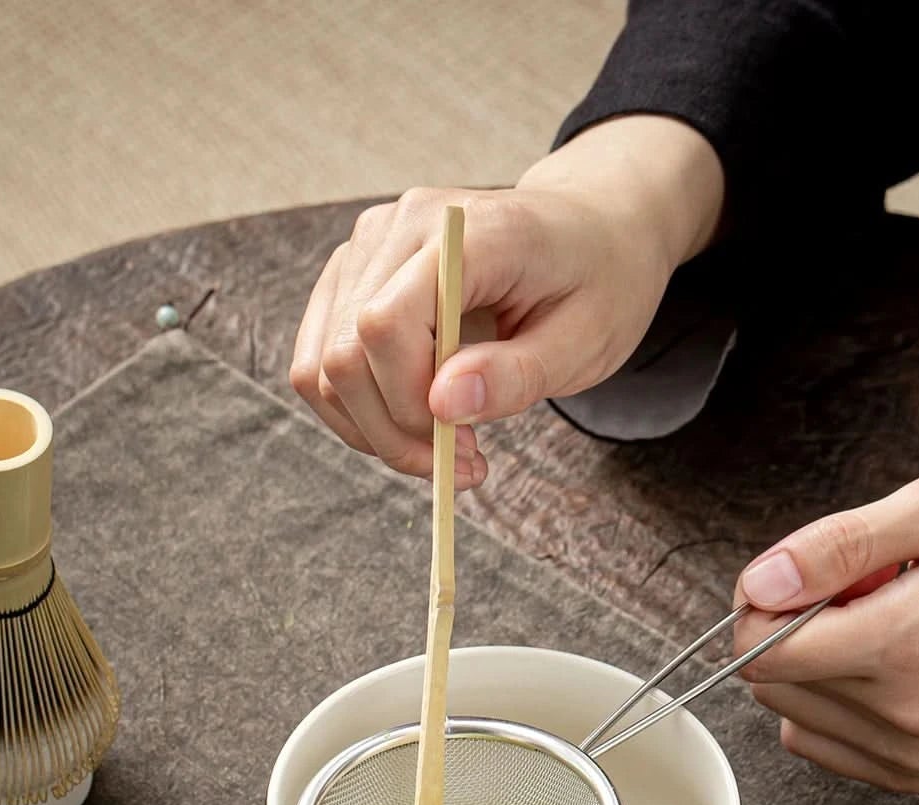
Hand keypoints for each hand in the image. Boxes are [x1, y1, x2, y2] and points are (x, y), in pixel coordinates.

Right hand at [289, 116, 723, 487]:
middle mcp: (401, 227)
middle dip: (393, 434)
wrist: (593, 230)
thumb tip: (440, 406)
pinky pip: (322, 359)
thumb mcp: (584, 344)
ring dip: (374, 430)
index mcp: (466, 233)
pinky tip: (420, 420)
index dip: (407, 405)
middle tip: (464, 465)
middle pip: (344, 354)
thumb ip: (514, 375)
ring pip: (321, 365)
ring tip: (449, 444)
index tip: (464, 453)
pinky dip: (362, 410)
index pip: (384, 324)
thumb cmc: (597, 284)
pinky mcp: (354, 273)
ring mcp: (368, 246)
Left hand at [733, 471, 918, 792]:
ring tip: (896, 623)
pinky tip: (898, 665)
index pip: (759, 649)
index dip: (766, 600)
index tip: (812, 571)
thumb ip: (840, 545)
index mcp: (908, 647)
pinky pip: (829, 746)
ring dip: (820, 667)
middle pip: (770, 684)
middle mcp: (907, 719)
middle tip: (870, 588)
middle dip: (795, 628)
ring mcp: (917, 759)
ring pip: (794, 717)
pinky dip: (840, 704)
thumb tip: (758, 582)